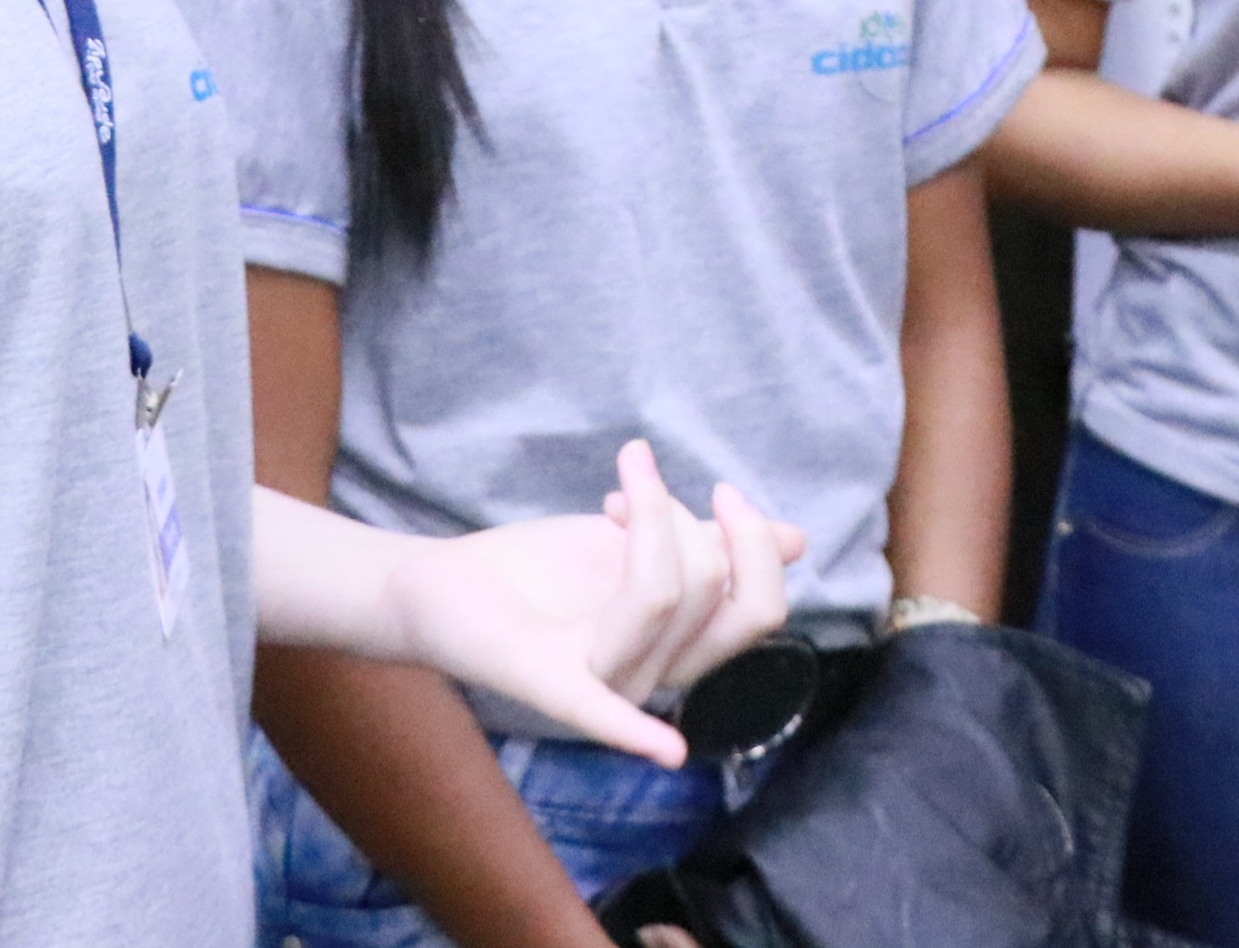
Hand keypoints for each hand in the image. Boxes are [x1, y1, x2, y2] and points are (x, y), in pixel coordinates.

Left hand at [379, 440, 801, 768]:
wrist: (442, 583)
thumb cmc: (541, 572)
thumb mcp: (637, 544)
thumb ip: (710, 546)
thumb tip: (796, 539)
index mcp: (679, 651)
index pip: (760, 608)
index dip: (754, 542)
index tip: (718, 491)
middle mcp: (651, 678)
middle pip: (717, 589)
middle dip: (691, 519)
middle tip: (643, 485)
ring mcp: (601, 682)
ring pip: (665, 594)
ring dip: (648, 514)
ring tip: (616, 489)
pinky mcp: (543, 682)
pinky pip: (598, 708)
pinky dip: (633, 732)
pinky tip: (669, 753)